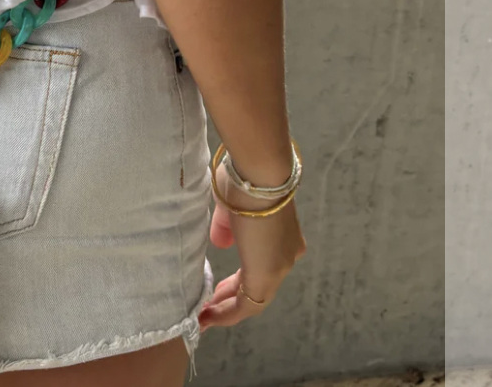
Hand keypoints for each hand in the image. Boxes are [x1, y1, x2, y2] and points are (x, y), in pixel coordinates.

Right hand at [198, 160, 305, 330]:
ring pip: (254, 297)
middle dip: (231, 295)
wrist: (259, 173)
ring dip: (227, 307)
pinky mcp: (266, 275)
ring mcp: (279, 267)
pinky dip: (228, 313)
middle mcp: (286, 256)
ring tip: (205, 316)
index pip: (259, 263)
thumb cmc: (243, 180)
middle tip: (210, 305)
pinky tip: (208, 316)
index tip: (219, 284)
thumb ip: (226, 227)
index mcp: (281, 236)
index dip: (239, 276)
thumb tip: (220, 243)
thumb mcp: (230, 204)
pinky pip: (247, 304)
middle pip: (258, 285)